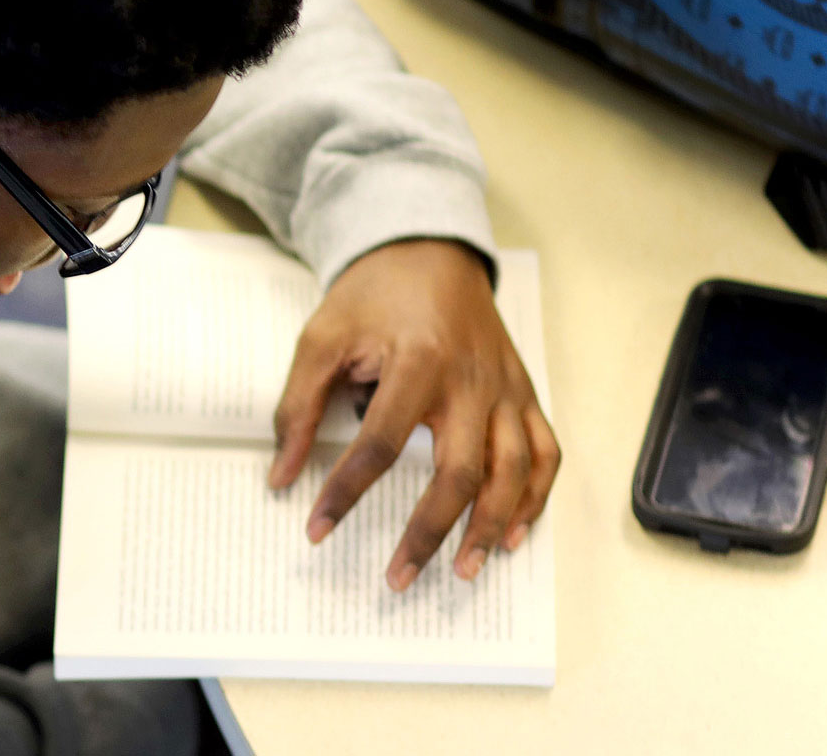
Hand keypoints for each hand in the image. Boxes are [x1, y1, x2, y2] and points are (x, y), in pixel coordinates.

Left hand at [265, 239, 558, 589]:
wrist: (431, 250)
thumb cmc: (375, 295)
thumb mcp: (323, 337)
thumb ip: (298, 405)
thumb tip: (281, 475)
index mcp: (419, 361)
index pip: (380, 444)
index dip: (345, 492)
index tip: (316, 529)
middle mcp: (472, 380)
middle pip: (460, 472)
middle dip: (428, 532)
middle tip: (398, 577)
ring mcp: (506, 388)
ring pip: (513, 471)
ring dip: (491, 528)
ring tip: (463, 571)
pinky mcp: (525, 393)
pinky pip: (545, 453)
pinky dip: (535, 498)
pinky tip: (514, 533)